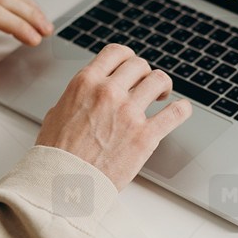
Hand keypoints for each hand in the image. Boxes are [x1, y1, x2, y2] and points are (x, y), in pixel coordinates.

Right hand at [36, 44, 192, 190]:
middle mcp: (108, 93)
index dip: (127, 57)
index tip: (131, 66)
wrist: (62, 184)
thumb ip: (77, 97)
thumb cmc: (55, 155)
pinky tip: (181, 109)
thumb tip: (87, 95)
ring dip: (162, 86)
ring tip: (161, 96)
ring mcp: (129, 113)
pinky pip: (175, 113)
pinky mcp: (145, 137)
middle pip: (140, 65)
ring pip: (159, 81)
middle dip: (144, 74)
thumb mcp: (57, 113)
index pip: (116, 52)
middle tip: (145, 85)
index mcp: (86, 83)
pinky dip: (182, 109)